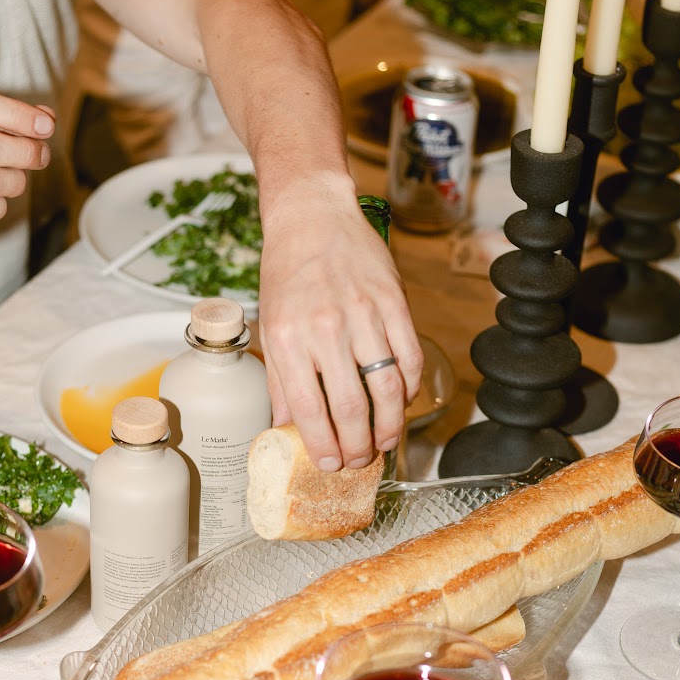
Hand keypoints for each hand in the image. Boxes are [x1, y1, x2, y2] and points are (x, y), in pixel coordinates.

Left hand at [258, 180, 423, 470]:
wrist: (312, 215)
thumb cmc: (286, 272)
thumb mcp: (270, 325)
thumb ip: (279, 380)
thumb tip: (283, 428)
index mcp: (288, 337)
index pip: (309, 408)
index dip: (323, 444)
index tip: (329, 464)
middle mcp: (325, 327)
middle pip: (352, 405)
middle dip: (358, 444)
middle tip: (358, 460)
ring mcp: (363, 314)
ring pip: (387, 386)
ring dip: (389, 424)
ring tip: (383, 442)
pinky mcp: (392, 301)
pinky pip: (409, 356)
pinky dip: (410, 386)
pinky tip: (402, 400)